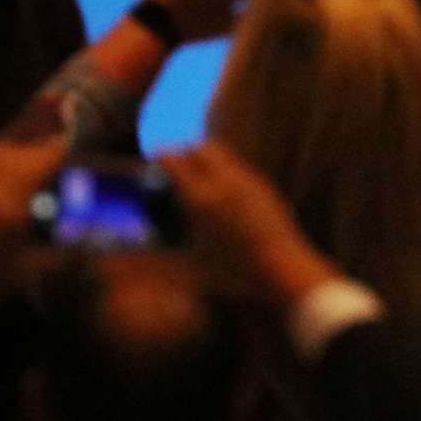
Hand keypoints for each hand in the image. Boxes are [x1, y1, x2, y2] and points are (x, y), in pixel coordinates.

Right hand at [160, 138, 337, 305]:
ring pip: (222, 153)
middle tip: (175, 160)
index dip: (162, 154)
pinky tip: (221, 188)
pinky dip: (224, 168)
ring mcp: (247, 180)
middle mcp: (224, 182)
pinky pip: (238, 166)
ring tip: (196, 173)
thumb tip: (138, 249)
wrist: (283, 268)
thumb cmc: (235, 273)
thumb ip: (163, 252)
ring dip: (206, 156)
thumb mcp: (192, 265)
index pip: (175, 161)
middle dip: (185, 149)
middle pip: (201, 147)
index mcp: (201, 199)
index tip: (154, 153)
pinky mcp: (263, 186)